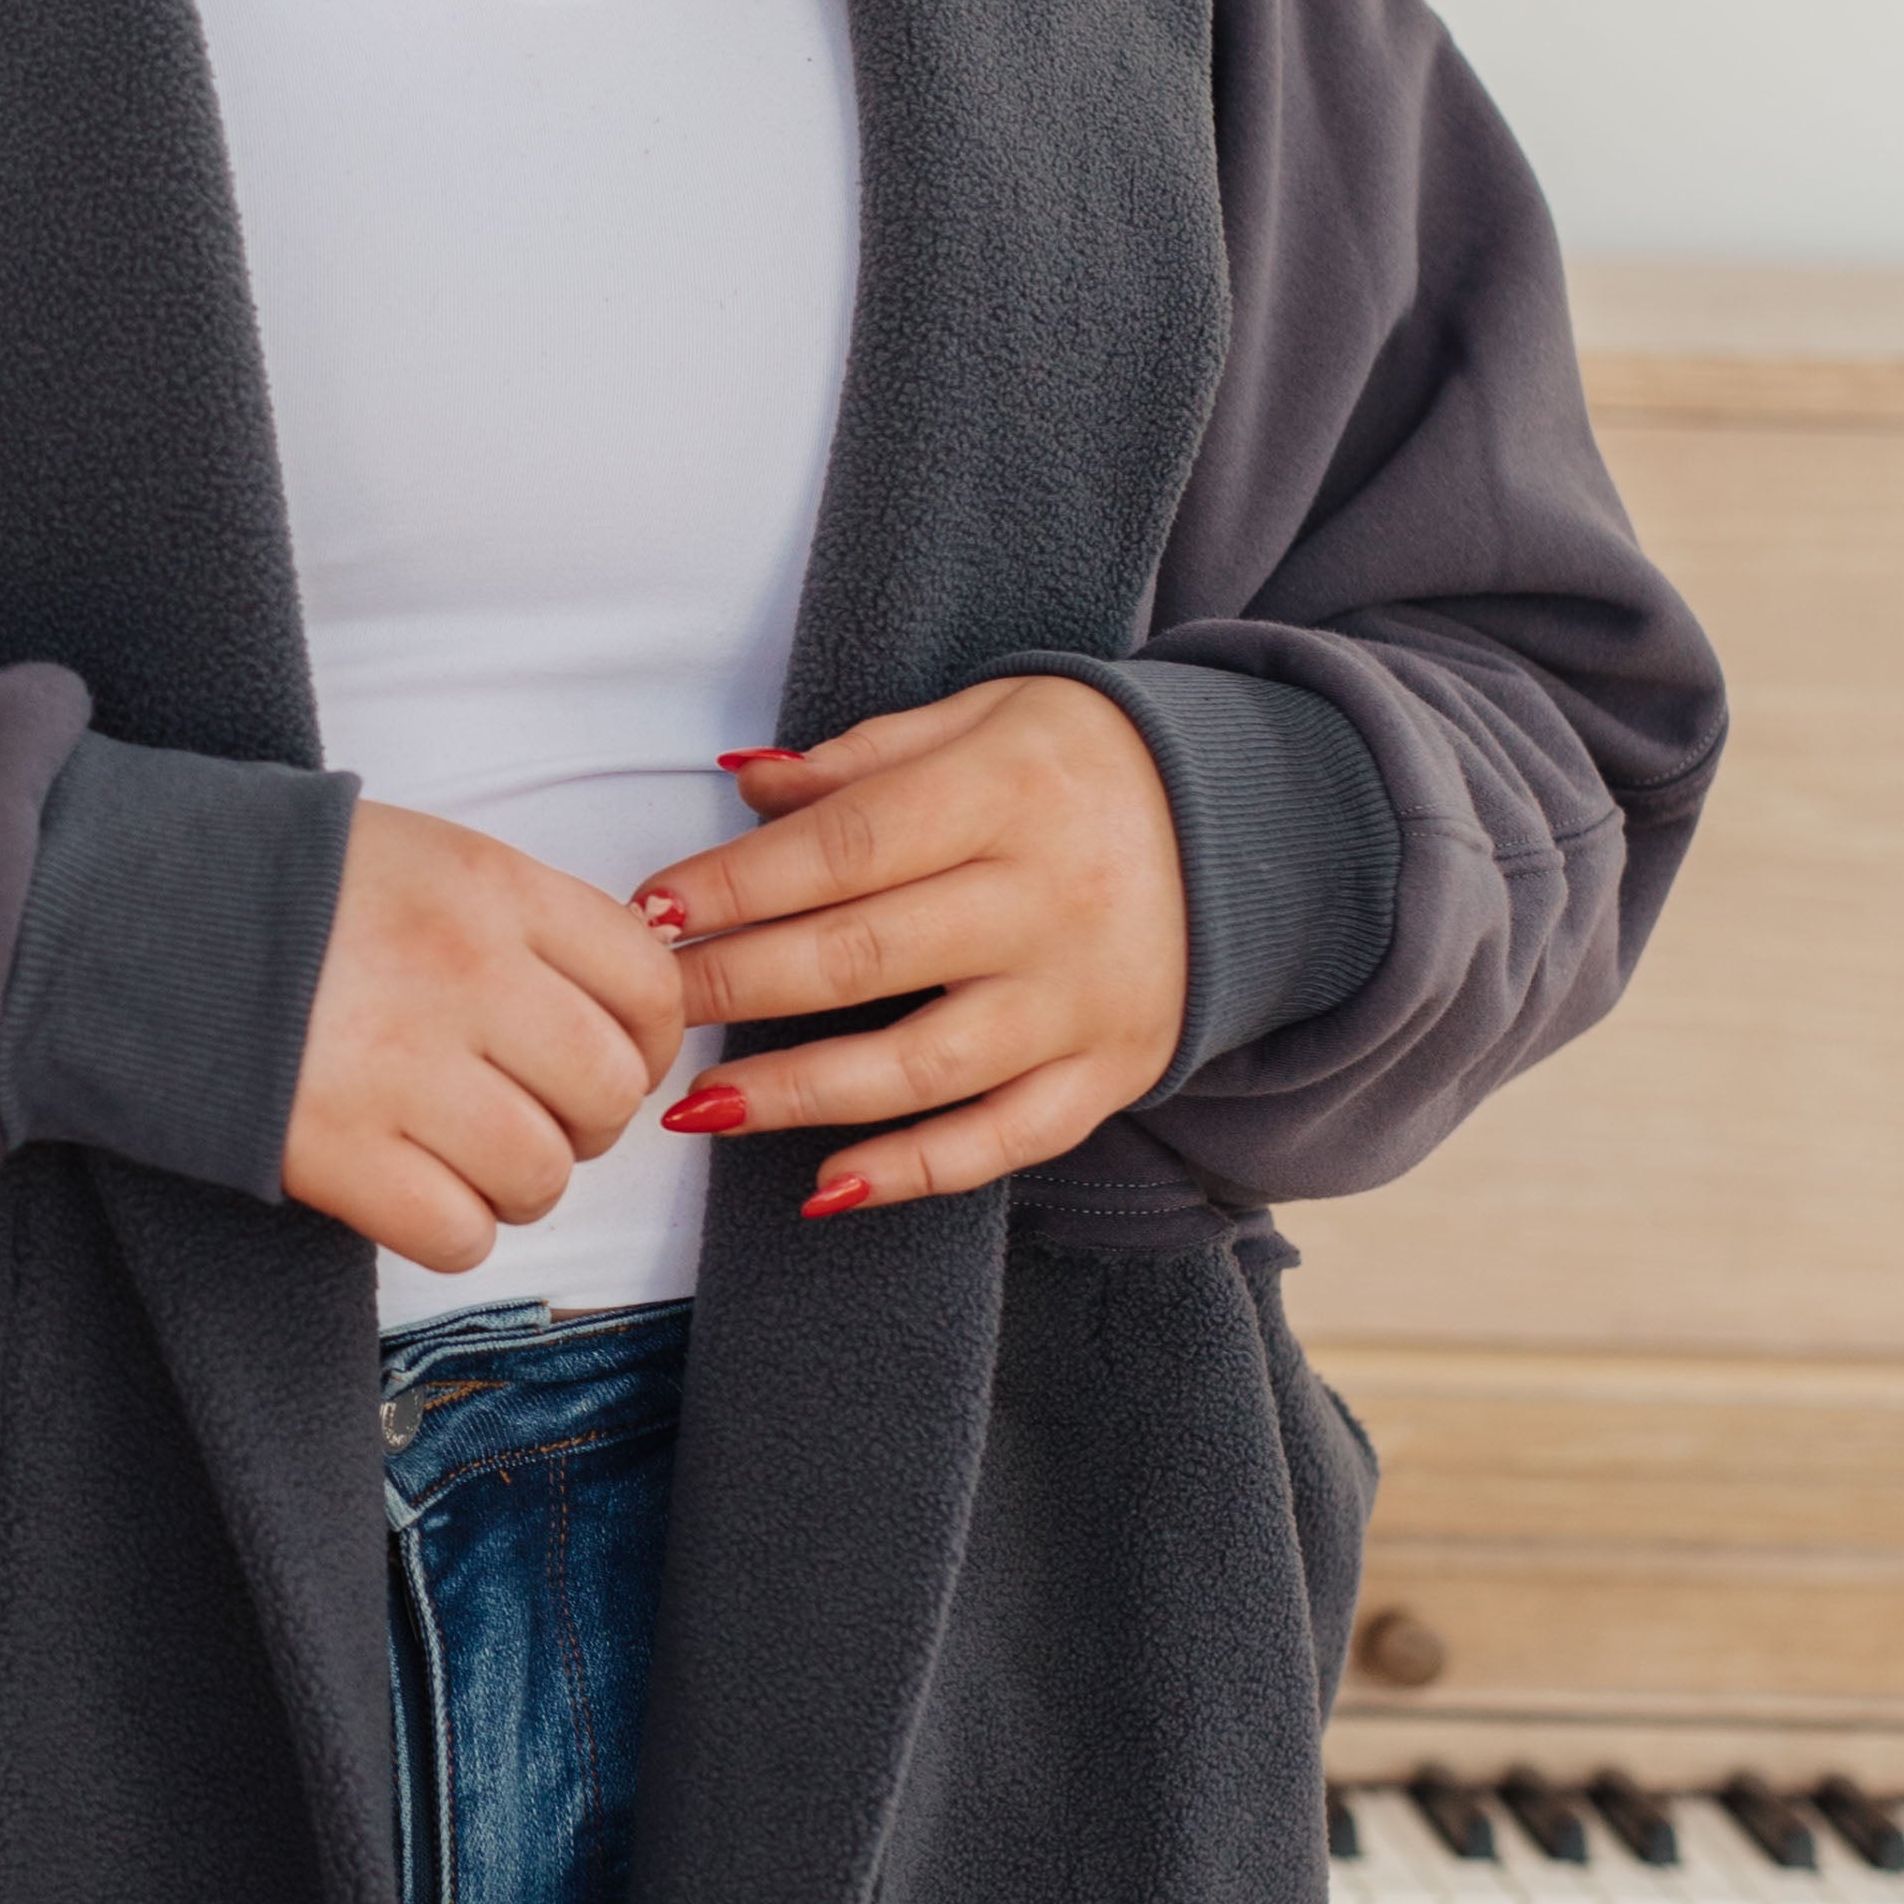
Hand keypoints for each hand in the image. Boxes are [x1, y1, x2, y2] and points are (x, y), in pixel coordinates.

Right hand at [283, 802, 686, 1277]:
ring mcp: (401, 1066)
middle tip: (530, 1111)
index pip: (647, 985)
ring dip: (519, 1182)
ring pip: (544, 1174)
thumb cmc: (276, 884)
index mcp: (491, 886)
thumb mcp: (422, 854)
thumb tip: (620, 1003)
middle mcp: (463, 972)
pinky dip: (453, 1227)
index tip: (607, 1054)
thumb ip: (526, 920)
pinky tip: (412, 1187)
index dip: (647, 1040)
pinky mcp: (337, 1152)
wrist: (123, 913)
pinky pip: (460, 1232)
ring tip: (464, 1152)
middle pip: (609, 1091)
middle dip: (586, 1121)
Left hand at [630, 677, 1187, 1220]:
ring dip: (798, 1094)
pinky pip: (1004, 1140)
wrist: (1257, 826)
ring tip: (697, 1109)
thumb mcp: (988, 718)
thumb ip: (865, 757)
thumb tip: (744, 788)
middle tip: (647, 1009)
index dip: (738, 884)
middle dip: (739, 988)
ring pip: (921, 1066)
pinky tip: (826, 1185)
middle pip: (866, 957)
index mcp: (1008, 794)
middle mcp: (1048, 901)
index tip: (652, 911)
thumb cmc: (1085, 764)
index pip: (846, 847)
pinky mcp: (1110, 1072)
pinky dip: (914, 1171)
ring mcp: (1082, 1000)